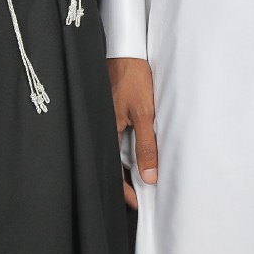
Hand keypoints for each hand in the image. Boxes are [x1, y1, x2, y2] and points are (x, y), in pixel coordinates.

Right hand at [107, 57, 157, 209]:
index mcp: (106, 131)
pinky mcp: (111, 112)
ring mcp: (106, 120)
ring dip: (129, 163)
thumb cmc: (132, 78)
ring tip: (146, 174)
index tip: (137, 202)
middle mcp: (103, 128)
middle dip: (127, 179)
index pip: (111, 170)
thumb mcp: (144, 114)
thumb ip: (147, 146)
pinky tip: (141, 149)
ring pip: (117, 150)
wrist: (126, 50)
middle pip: (113, 162)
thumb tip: (150, 176)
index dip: (124, 189)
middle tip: (143, 192)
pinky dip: (130, 146)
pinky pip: (119, 136)